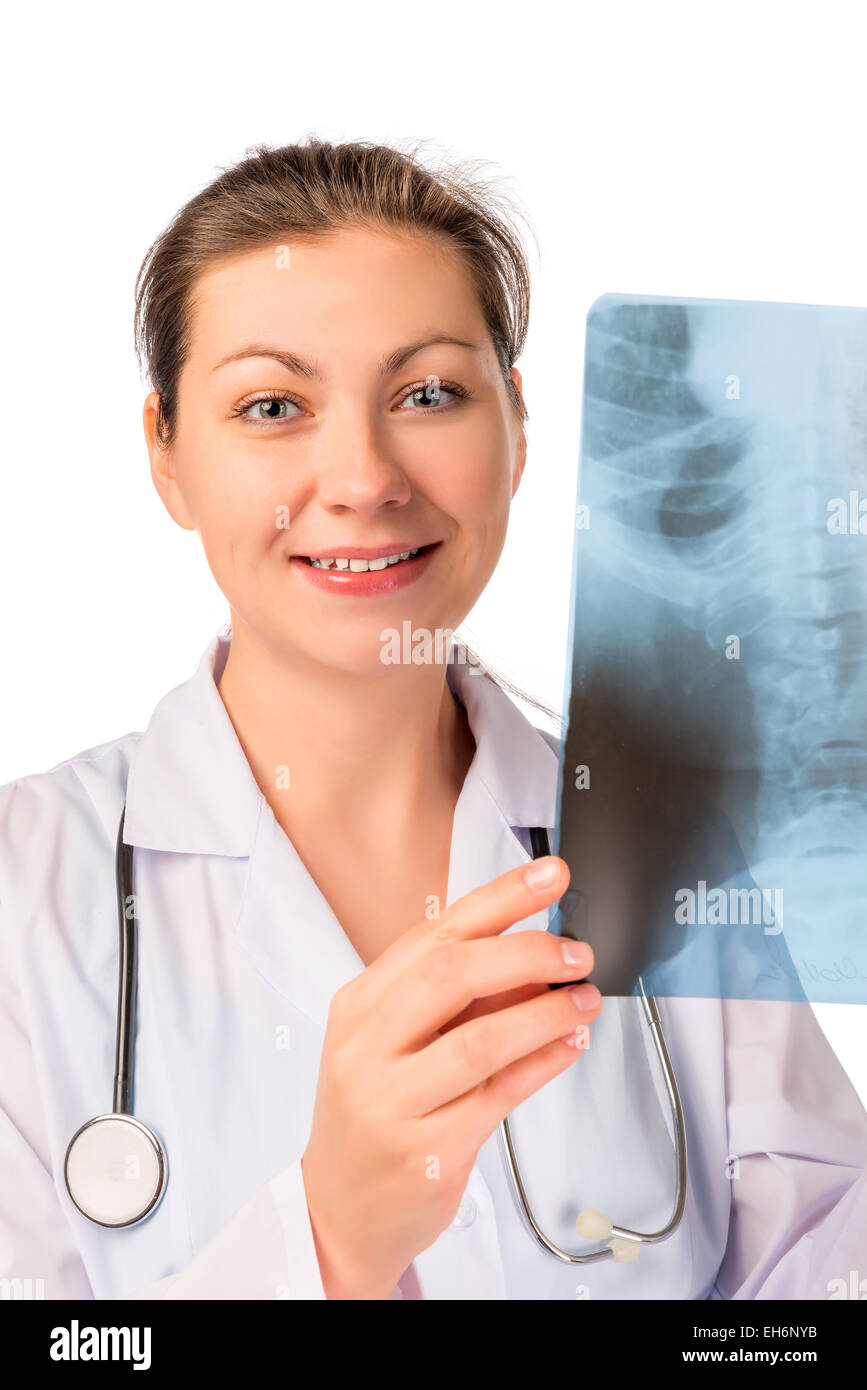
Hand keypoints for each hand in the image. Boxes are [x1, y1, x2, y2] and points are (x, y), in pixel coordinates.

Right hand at [301, 855, 599, 1297]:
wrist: (338, 1211)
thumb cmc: (373, 1115)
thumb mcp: (390, 1043)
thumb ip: (450, 998)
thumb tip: (532, 953)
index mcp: (358, 1005)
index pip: (434, 932)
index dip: (499, 899)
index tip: (549, 877)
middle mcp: (367, 1047)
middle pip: (451, 974)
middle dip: (526, 952)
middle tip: (576, 952)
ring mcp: (392, 1101)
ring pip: (481, 1039)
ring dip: (545, 1012)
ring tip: (584, 999)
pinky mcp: (427, 1151)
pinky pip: (499, 1094)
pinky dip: (543, 1063)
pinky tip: (569, 1044)